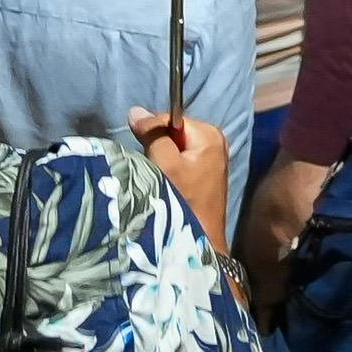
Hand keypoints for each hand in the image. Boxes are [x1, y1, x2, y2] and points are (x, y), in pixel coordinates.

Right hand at [129, 108, 231, 247]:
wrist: (202, 241)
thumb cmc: (185, 201)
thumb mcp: (166, 164)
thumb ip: (153, 135)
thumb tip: (135, 111)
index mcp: (210, 134)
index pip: (171, 118)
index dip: (153, 131)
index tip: (142, 149)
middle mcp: (215, 141)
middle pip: (173, 133)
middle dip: (159, 146)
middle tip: (154, 166)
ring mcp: (212, 158)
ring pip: (175, 148)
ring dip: (163, 159)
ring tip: (160, 176)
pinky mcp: (206, 174)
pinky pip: (181, 160)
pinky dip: (170, 168)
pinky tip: (168, 183)